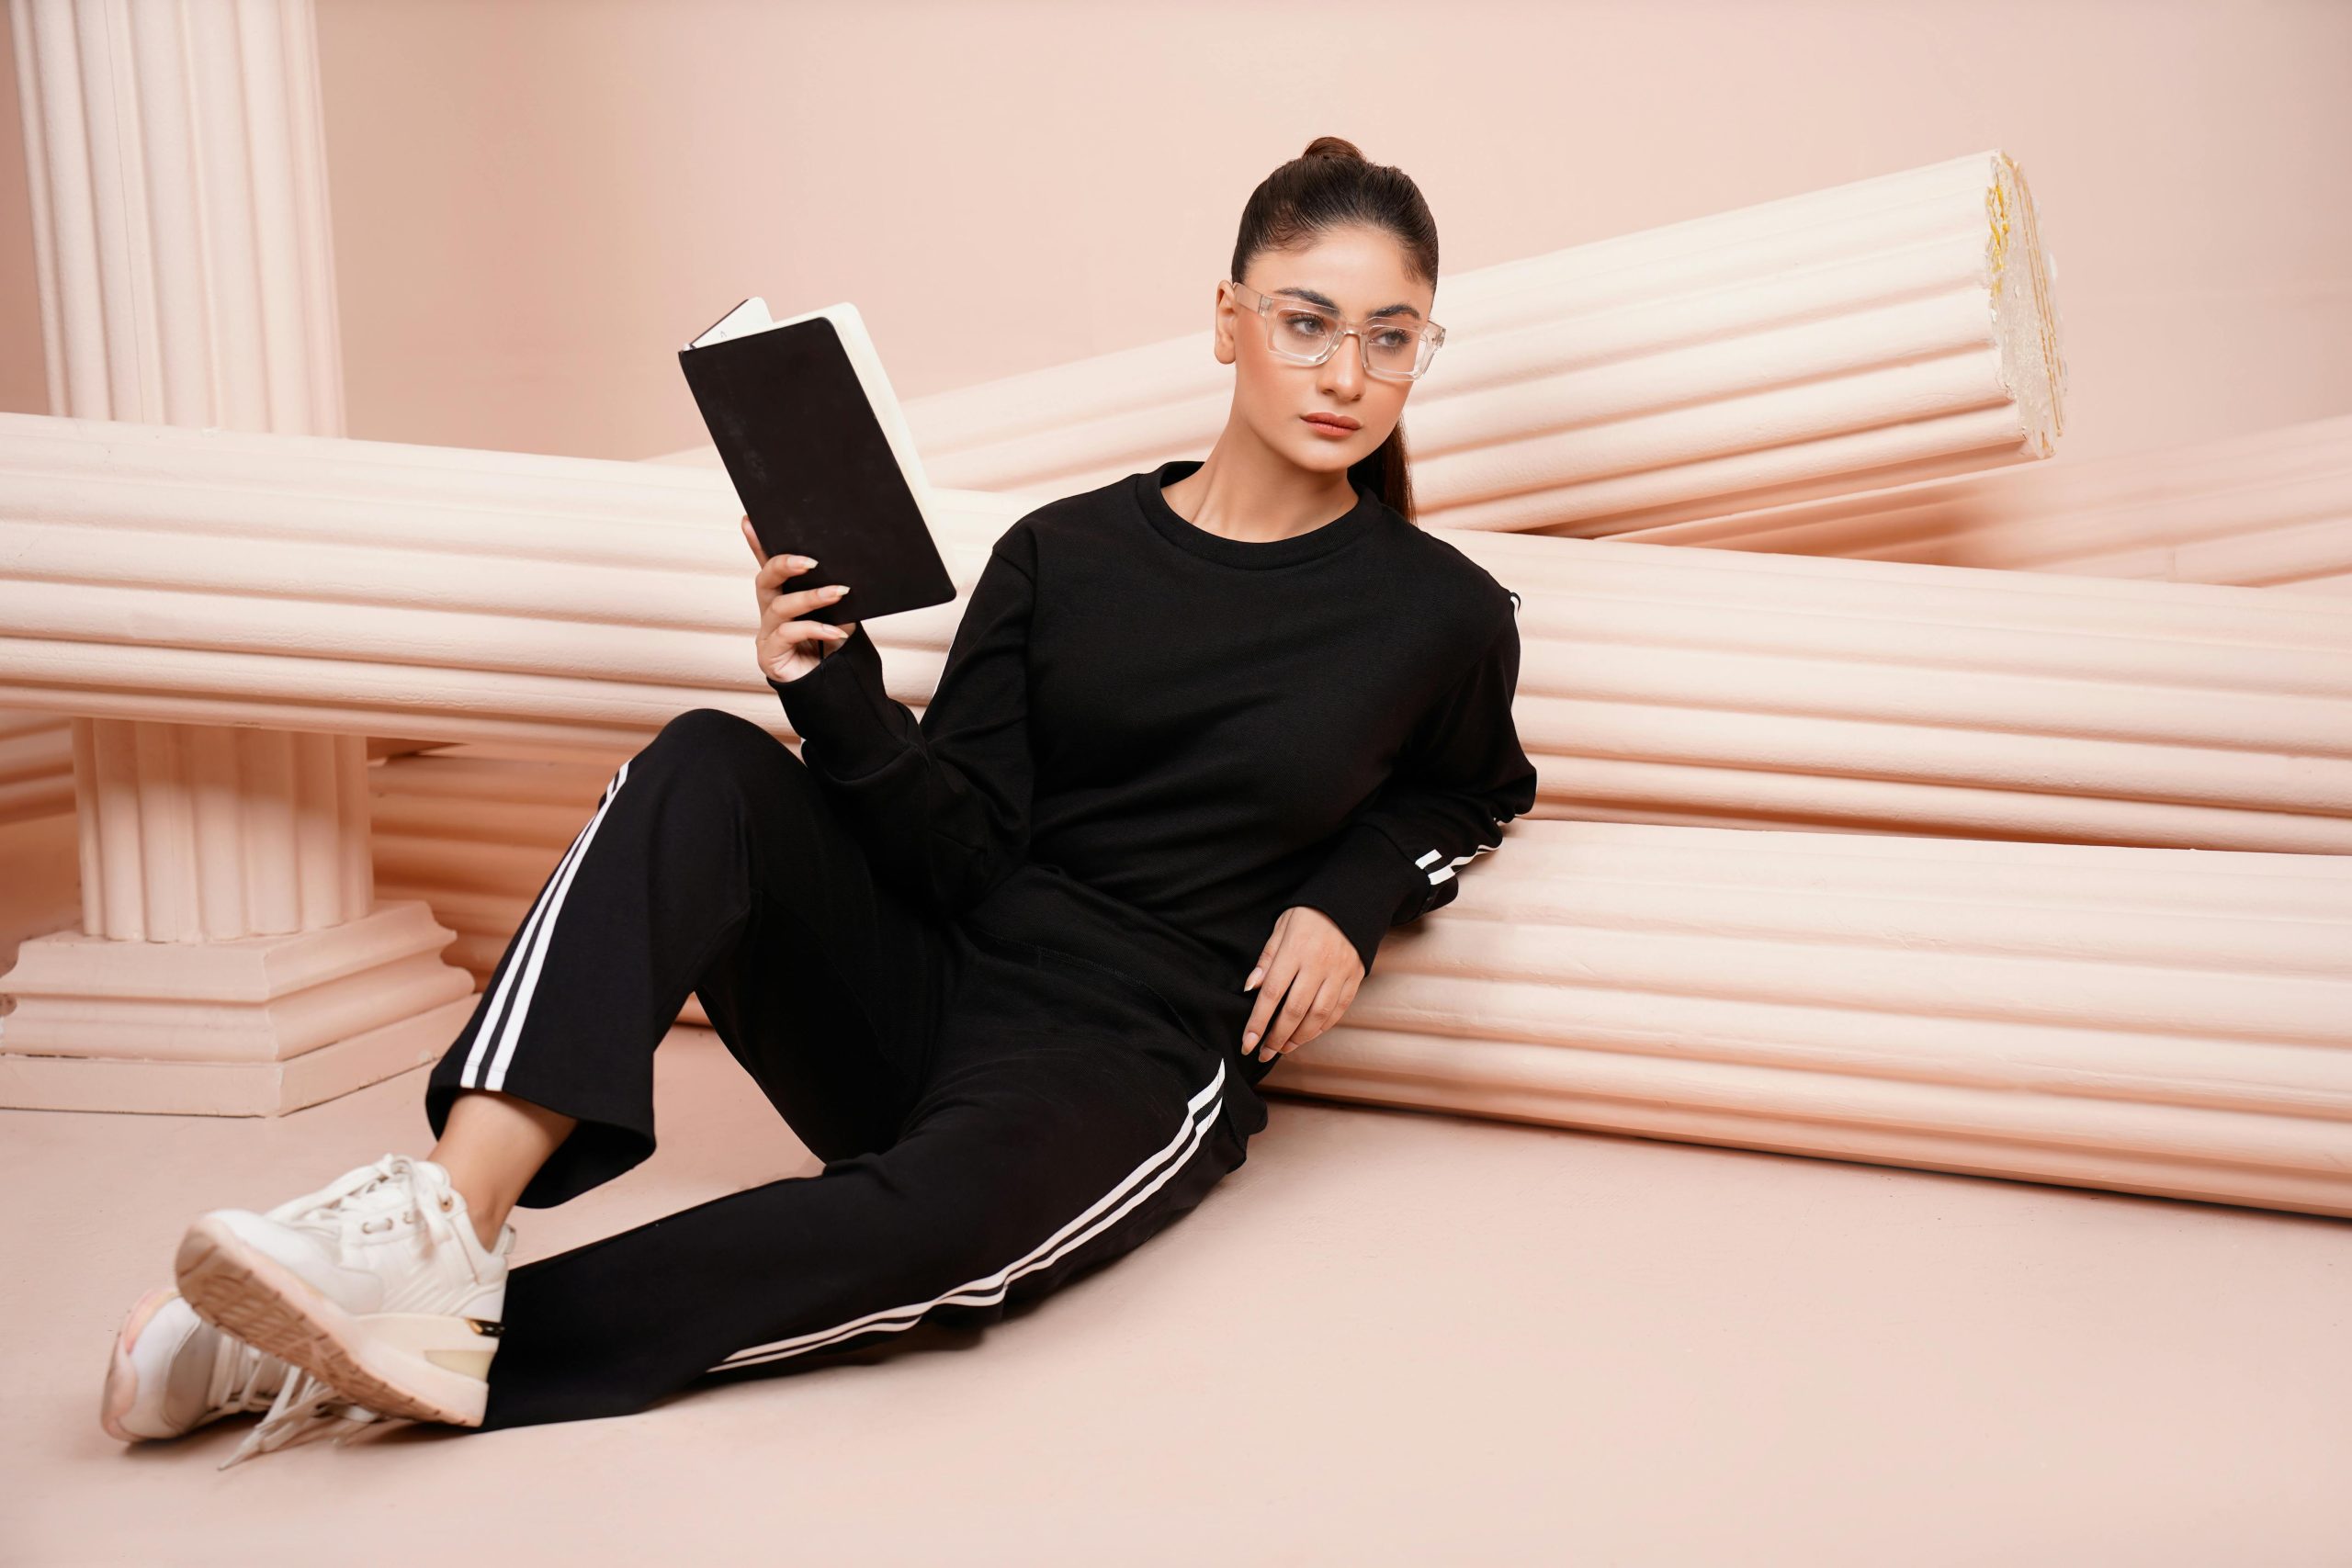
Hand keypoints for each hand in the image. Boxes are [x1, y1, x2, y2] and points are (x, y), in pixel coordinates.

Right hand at [742, 514, 858, 683]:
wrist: (833, 688)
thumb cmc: (834, 648)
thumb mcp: (839, 614)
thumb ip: (835, 595)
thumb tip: (845, 571)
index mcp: (783, 597)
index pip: (768, 565)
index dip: (757, 543)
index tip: (750, 520)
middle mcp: (770, 612)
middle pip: (765, 580)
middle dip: (784, 565)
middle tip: (810, 560)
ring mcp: (767, 634)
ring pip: (780, 607)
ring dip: (811, 597)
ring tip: (838, 593)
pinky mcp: (769, 655)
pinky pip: (788, 634)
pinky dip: (814, 628)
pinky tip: (835, 631)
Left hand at [1238, 906, 1363, 1063]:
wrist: (1351, 902)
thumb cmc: (1309, 914)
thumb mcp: (1281, 927)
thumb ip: (1267, 959)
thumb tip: (1251, 988)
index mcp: (1295, 951)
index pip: (1272, 994)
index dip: (1258, 1022)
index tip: (1248, 1042)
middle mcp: (1318, 965)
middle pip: (1294, 1011)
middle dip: (1276, 1037)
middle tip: (1264, 1052)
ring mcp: (1339, 973)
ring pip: (1318, 1016)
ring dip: (1299, 1037)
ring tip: (1283, 1048)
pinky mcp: (1354, 978)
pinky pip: (1338, 1011)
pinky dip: (1321, 1027)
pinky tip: (1308, 1035)